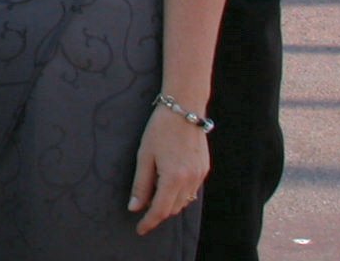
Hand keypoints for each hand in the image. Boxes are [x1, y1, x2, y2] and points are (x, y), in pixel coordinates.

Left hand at [128, 105, 210, 234]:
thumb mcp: (144, 155)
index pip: (161, 210)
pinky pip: (191, 191)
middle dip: (158, 213)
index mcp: (174, 178)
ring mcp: (200, 176)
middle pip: (173, 209)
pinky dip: (179, 194)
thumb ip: (141, 184)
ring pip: (184, 202)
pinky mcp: (204, 169)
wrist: (185, 109)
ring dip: (169, 204)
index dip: (149, 222)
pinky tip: (168, 186)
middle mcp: (191, 180)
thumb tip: (135, 207)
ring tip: (153, 198)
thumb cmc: (160, 129)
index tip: (139, 229)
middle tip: (142, 210)